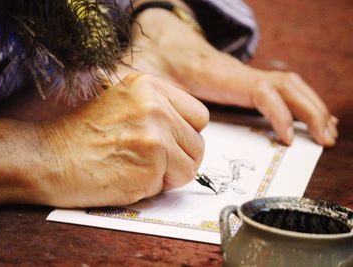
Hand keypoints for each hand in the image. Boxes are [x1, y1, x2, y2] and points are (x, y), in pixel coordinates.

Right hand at [36, 73, 208, 207]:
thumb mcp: (120, 103)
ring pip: (191, 166)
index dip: (184, 134)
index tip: (167, 142)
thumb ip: (158, 109)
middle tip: (147, 160)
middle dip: (178, 157)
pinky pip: (170, 185)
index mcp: (149, 86)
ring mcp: (155, 136)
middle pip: (198, 143)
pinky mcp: (151, 167)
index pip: (199, 115)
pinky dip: (152, 188)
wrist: (45, 157)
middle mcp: (156, 107)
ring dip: (168, 175)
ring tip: (136, 168)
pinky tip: (126, 177)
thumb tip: (188, 131)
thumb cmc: (78, 135)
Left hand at [116, 8, 337, 146]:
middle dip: (309, 109)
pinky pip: (277, 87)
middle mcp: (235, 73)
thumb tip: (100, 90)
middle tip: (326, 137)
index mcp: (216, 74)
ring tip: (327, 130)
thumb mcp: (134, 73)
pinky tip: (303, 119)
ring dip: (310, 105)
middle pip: (286, 85)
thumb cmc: (150, 56)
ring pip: (288, 83)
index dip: (277, 113)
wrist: (158, 34)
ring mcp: (240, 74)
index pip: (259, 91)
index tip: (283, 138)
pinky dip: (297, 102)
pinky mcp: (239, 79)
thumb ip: (118, 83)